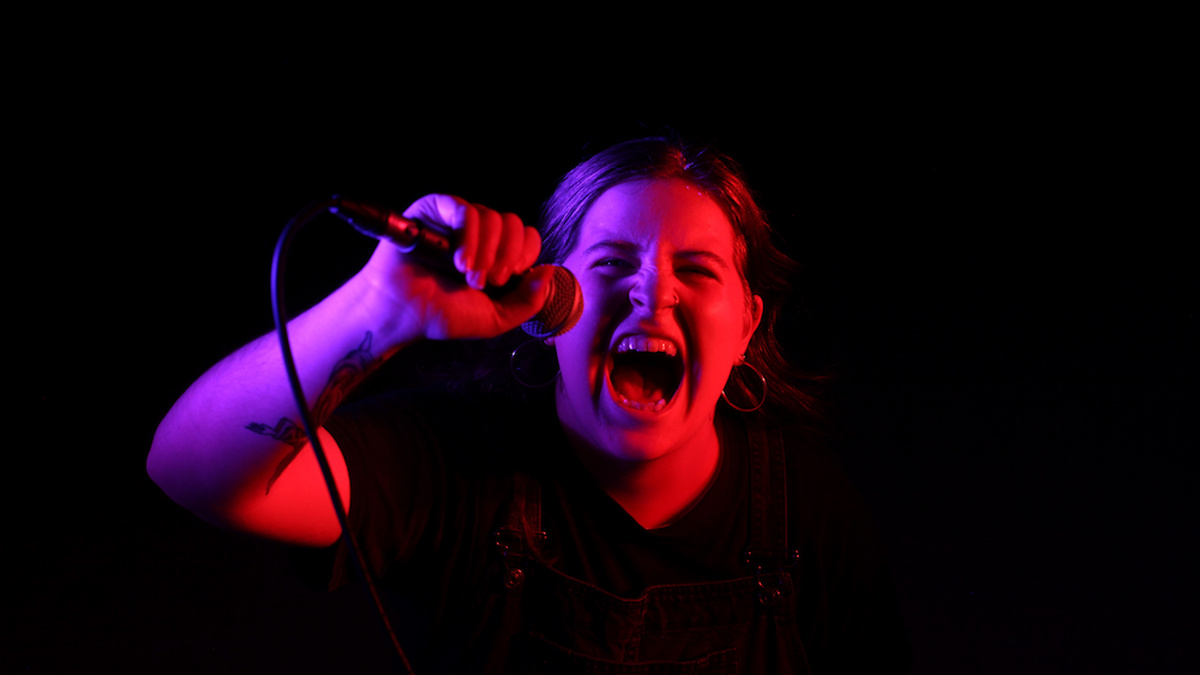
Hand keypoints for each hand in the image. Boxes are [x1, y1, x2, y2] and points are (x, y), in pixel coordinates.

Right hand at [358, 194, 551, 342]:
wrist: (402, 312)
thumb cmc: (443, 314)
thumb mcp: (496, 318)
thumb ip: (528, 301)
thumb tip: (549, 272)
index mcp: (497, 254)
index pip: (528, 237)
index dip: (525, 255)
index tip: (509, 279)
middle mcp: (480, 233)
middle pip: (514, 224)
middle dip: (507, 256)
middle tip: (489, 282)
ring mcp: (458, 219)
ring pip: (492, 217)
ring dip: (485, 252)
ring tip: (467, 276)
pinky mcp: (436, 208)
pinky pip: (465, 209)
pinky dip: (469, 237)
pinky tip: (459, 261)